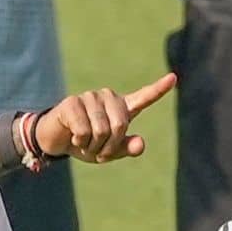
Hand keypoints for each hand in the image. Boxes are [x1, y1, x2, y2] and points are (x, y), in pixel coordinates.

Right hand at [34, 73, 175, 162]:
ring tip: (84, 143)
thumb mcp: (110, 152)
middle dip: (108, 147)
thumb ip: (127, 148)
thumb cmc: (88, 144)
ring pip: (100, 131)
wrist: (57, 141)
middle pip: (120, 126)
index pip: (144, 97)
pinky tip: (73, 136)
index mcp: (122, 108)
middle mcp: (108, 98)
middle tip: (98, 150)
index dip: (159, 89)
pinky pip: (84, 131)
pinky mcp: (72, 102)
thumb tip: (140, 144)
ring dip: (92, 146)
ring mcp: (90, 97)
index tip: (174, 78)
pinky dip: (79, 141)